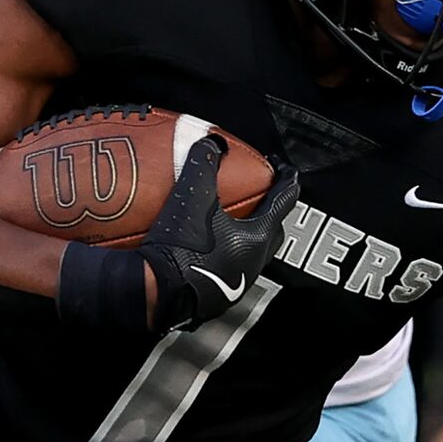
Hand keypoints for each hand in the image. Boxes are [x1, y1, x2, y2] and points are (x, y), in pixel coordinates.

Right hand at [140, 138, 297, 330]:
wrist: (156, 294)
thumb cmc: (180, 248)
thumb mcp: (191, 196)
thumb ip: (205, 163)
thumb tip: (212, 142)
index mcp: (255, 239)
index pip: (283, 202)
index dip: (286, 181)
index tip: (285, 170)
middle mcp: (252, 264)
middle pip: (273, 233)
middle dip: (271, 213)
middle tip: (261, 198)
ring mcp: (235, 284)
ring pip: (252, 255)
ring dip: (247, 236)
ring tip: (232, 221)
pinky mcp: (215, 298)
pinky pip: (228, 270)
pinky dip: (224, 255)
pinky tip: (205, 248)